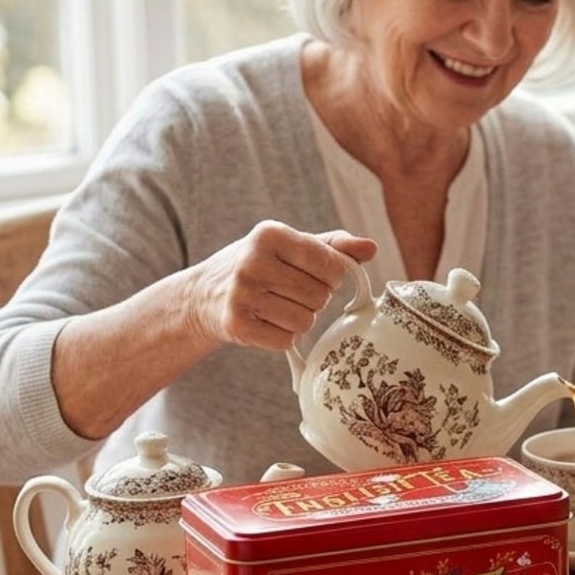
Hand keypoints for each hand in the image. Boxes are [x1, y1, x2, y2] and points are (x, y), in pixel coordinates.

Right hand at [186, 222, 377, 352]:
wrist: (203, 295)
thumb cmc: (260, 265)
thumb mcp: (292, 246)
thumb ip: (334, 246)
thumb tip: (371, 248)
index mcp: (270, 233)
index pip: (332, 265)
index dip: (332, 276)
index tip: (315, 275)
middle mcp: (252, 261)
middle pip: (320, 296)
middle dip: (314, 299)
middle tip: (290, 293)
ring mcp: (242, 294)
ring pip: (305, 321)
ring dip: (299, 319)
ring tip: (277, 306)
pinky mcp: (236, 324)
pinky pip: (286, 340)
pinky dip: (282, 336)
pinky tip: (265, 322)